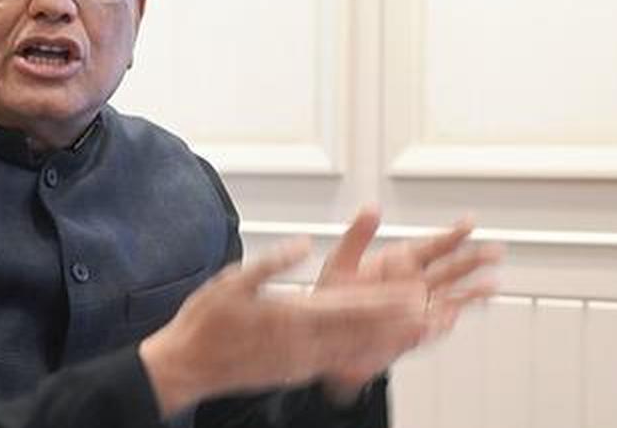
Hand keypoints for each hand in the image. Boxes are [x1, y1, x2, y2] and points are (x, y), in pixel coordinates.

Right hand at [139, 238, 430, 416]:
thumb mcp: (232, 281)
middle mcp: (301, 342)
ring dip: (383, 339)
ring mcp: (299, 361)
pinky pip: (335, 362)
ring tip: (411, 329)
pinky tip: (373, 349)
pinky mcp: (294, 372)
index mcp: (290, 315)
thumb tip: (300, 244)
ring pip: (351, 349)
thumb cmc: (206, 321)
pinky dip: (360, 354)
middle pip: (358, 329)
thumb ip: (271, 263)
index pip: (348, 306)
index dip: (383, 300)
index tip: (410, 292)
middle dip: (394, 320)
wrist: (188, 365)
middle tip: (427, 309)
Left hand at [314, 206, 502, 394]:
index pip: (430, 246)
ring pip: (450, 296)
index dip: (450, 235)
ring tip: (493, 284)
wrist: (327, 335)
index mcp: (397, 262)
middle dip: (472, 260)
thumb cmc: (333, 296)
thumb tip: (372, 207)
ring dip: (471, 291)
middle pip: (449, 269)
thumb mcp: (341, 260)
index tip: (470, 223)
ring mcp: (416, 308)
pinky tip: (459, 313)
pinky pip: (435, 325)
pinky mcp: (412, 332)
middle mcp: (412, 283)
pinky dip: (447, 319)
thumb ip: (357, 235)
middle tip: (495, 250)